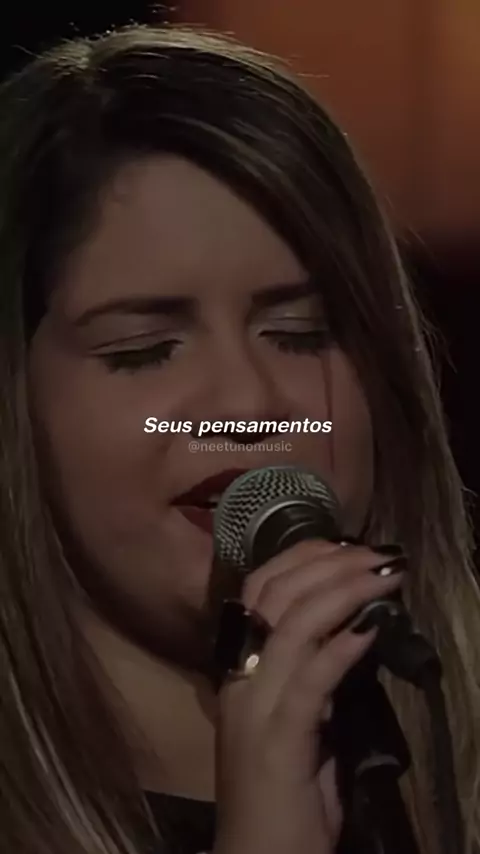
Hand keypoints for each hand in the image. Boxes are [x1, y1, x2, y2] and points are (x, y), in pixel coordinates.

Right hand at [213, 539, 404, 853]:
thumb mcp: (298, 724)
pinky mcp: (279, 741)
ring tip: (384, 577)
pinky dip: (343, 645)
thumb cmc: (282, 796)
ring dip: (343, 591)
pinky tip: (372, 627)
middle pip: (275, 595)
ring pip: (292, 625)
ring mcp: (255, 708)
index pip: (256, 591)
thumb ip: (314, 678)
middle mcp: (240, 679)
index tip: (344, 546)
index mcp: (239, 671)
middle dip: (328, 563)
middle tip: (377, 555)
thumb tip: (355, 632)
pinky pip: (312, 679)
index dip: (299, 558)